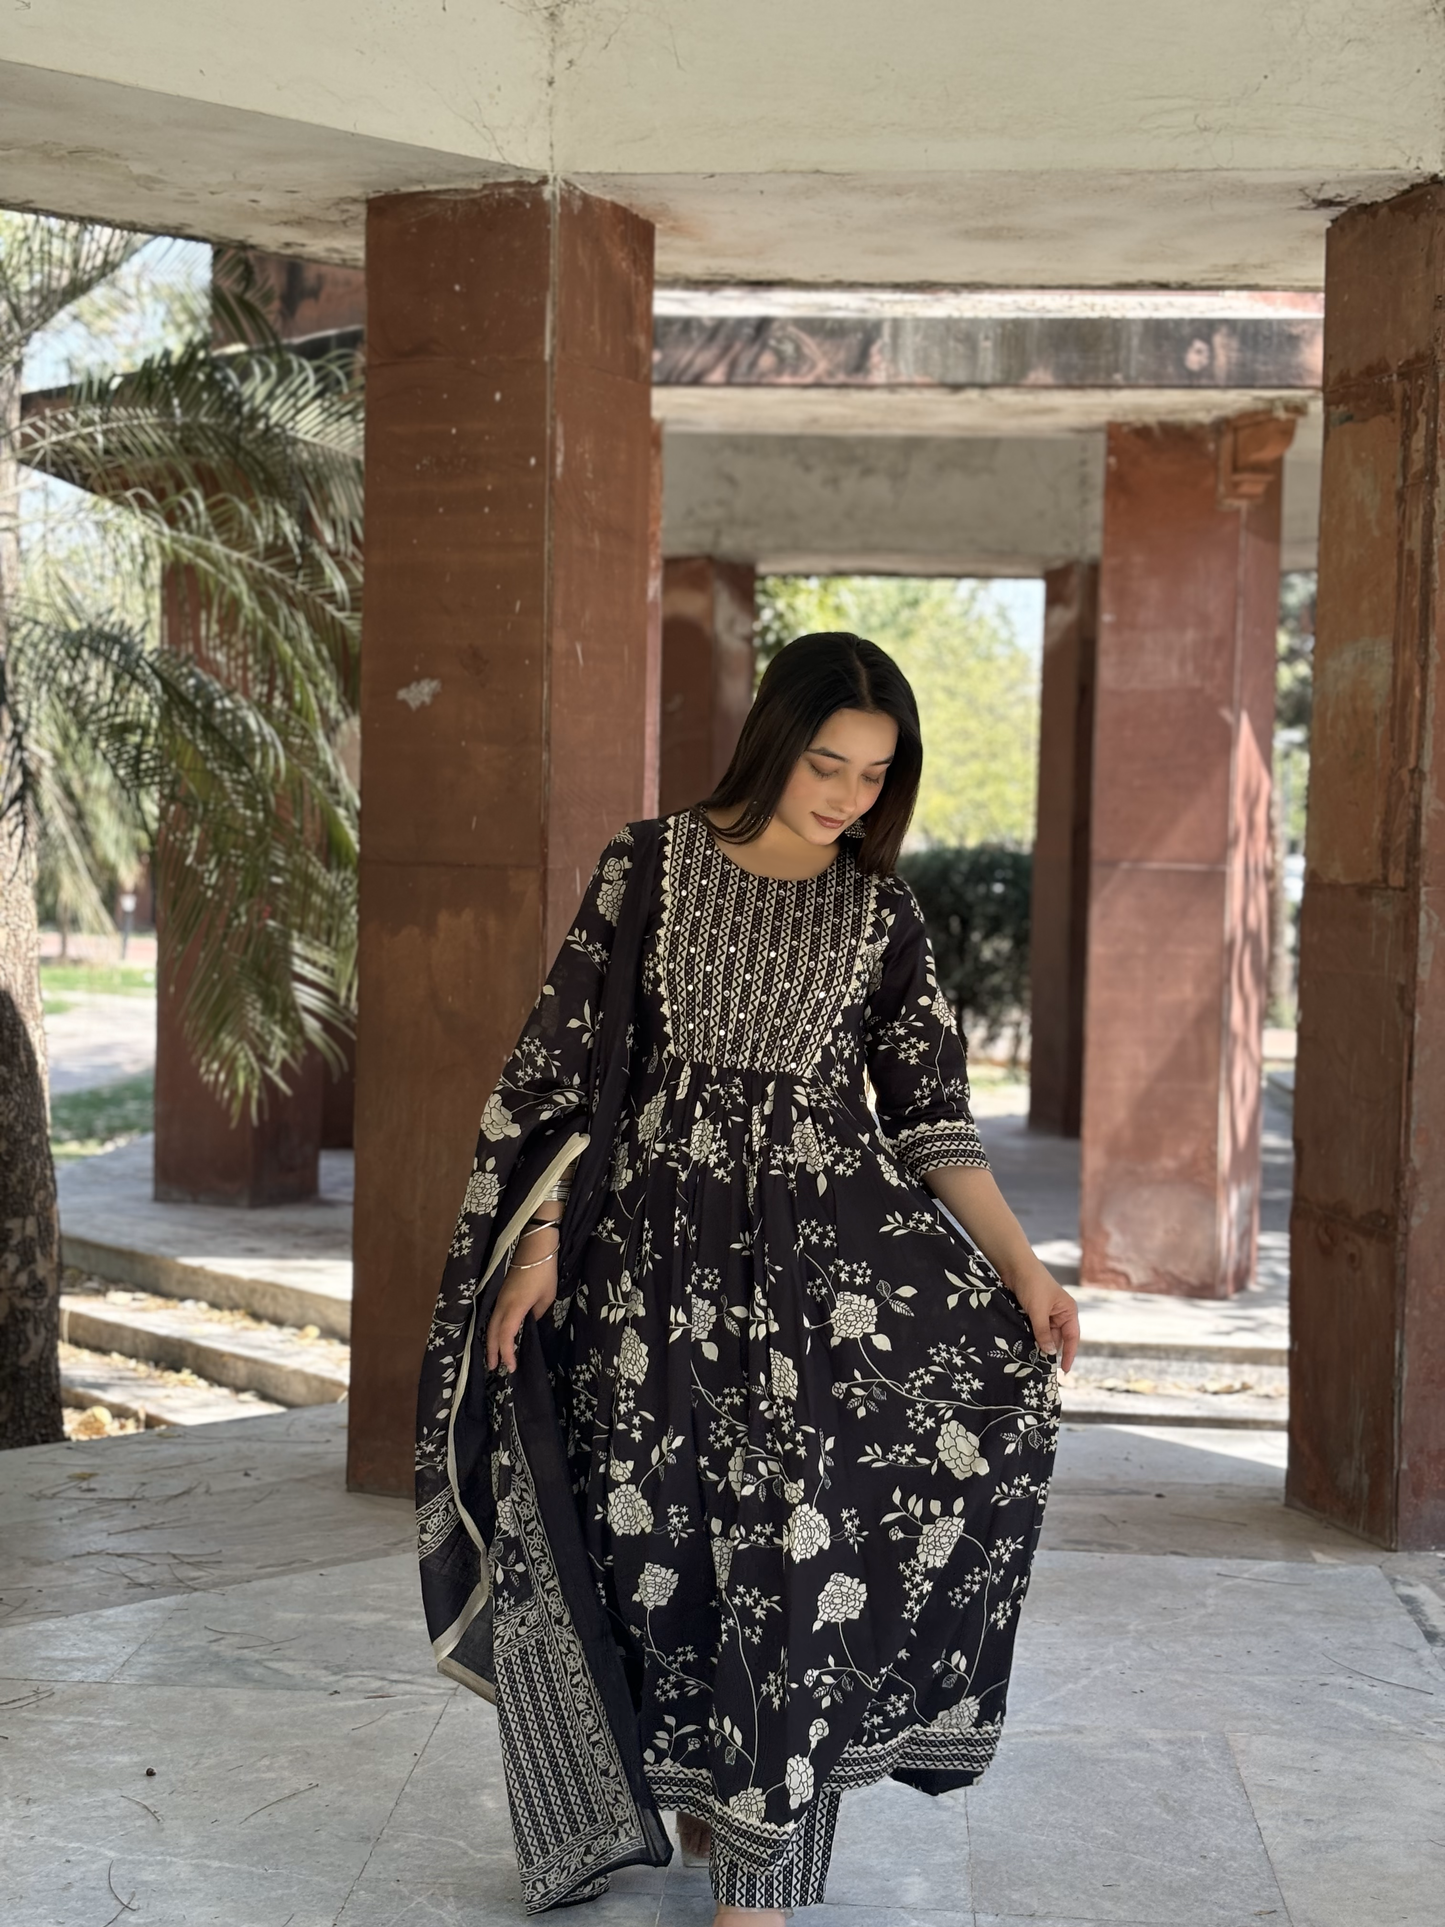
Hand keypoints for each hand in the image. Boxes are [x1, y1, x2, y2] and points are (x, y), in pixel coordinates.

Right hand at [485, 1227, 559, 1373]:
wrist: (534, 1246)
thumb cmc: (544, 1270)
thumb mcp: (547, 1296)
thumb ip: (537, 1313)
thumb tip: (530, 1323)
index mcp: (515, 1307)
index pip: (506, 1335)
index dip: (507, 1352)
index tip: (511, 1366)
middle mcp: (503, 1304)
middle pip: (493, 1332)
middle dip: (493, 1351)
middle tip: (494, 1367)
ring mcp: (500, 1297)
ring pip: (491, 1324)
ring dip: (491, 1341)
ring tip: (493, 1356)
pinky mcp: (501, 1293)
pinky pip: (494, 1315)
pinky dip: (494, 1330)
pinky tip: (497, 1336)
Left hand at [1007, 1257, 1079, 1372]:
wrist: (1014, 1265)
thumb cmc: (1032, 1283)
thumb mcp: (1038, 1310)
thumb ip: (1043, 1332)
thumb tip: (1050, 1353)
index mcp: (1068, 1311)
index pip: (1072, 1338)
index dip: (1069, 1355)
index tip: (1064, 1371)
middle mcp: (1060, 1313)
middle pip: (1058, 1338)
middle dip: (1050, 1351)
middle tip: (1042, 1368)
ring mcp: (1046, 1313)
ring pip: (1045, 1335)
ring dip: (1039, 1344)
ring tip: (1032, 1359)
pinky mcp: (1032, 1312)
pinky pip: (1035, 1329)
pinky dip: (1031, 1337)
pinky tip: (1025, 1346)